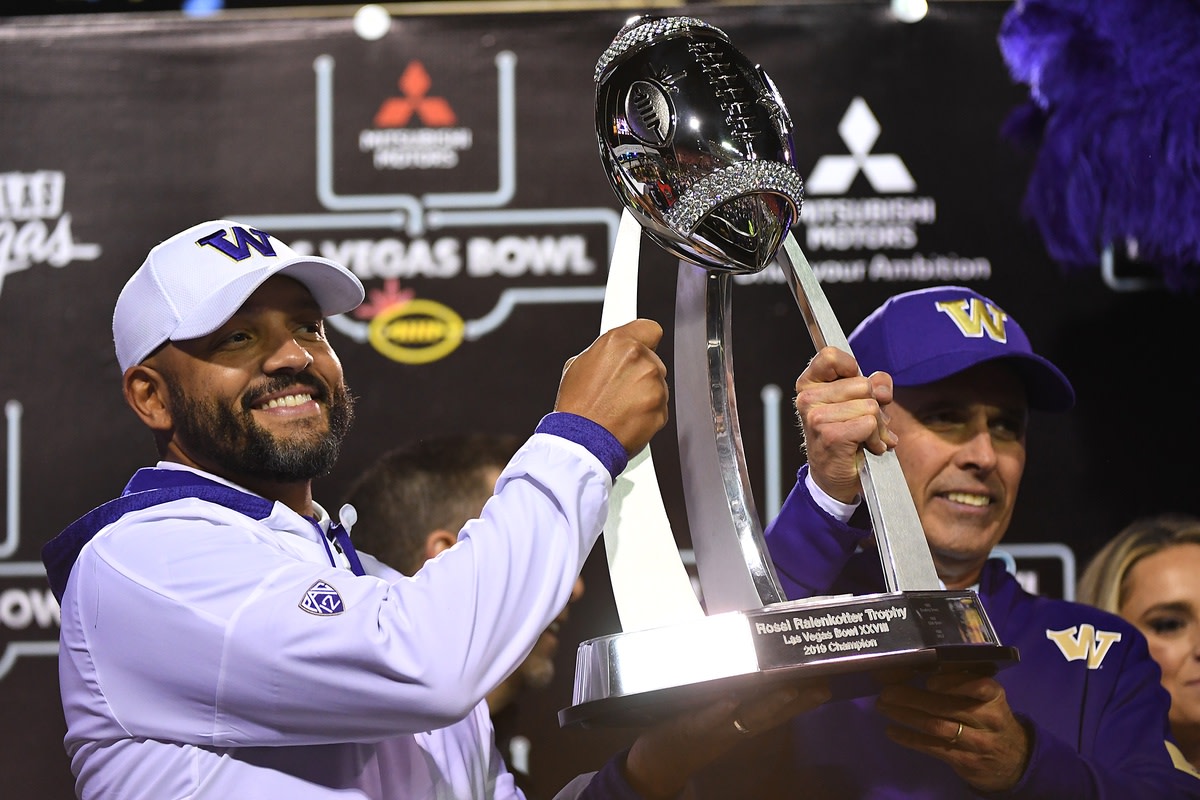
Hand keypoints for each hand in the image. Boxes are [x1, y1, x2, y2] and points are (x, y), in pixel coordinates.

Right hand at [554, 319, 668, 454]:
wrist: (581, 442)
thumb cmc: (576, 408)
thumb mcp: (578, 366)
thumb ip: (604, 354)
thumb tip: (614, 354)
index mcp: (618, 343)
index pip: (649, 328)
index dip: (644, 339)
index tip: (643, 344)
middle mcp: (640, 359)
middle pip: (653, 359)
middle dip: (639, 372)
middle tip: (617, 388)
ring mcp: (654, 385)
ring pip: (657, 384)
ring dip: (644, 393)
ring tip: (619, 407)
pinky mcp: (661, 409)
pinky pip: (660, 407)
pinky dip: (647, 413)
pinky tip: (627, 419)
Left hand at [622, 681, 830, 798]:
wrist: (659, 761)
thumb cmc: (689, 733)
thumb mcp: (718, 717)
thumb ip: (736, 700)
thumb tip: (753, 672)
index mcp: (742, 723)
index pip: (777, 711)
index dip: (802, 700)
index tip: (826, 685)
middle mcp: (735, 727)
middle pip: (771, 714)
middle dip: (797, 701)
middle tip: (822, 686)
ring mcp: (714, 728)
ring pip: (746, 716)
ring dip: (768, 704)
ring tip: (789, 690)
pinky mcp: (690, 727)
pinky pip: (707, 719)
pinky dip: (720, 710)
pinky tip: (732, 701)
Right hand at [794, 346, 896, 502]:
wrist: (833, 477)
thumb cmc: (845, 438)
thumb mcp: (859, 403)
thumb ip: (873, 384)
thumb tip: (881, 386)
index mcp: (809, 385)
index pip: (831, 355)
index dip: (851, 368)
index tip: (857, 387)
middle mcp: (807, 399)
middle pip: (862, 384)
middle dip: (874, 406)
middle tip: (866, 425)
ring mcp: (816, 417)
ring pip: (870, 406)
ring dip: (878, 426)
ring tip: (868, 438)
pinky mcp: (830, 435)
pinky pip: (870, 424)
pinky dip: (876, 439)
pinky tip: (868, 447)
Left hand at [875, 670, 1030, 792]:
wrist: (1015, 760)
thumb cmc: (991, 719)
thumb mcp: (988, 698)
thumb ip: (964, 681)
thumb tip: (926, 663)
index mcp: (993, 697)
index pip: (978, 686)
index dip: (953, 683)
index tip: (929, 680)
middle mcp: (987, 719)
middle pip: (946, 706)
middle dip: (912, 697)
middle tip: (886, 691)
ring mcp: (976, 742)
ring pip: (936, 726)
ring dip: (905, 716)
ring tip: (883, 707)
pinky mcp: (964, 760)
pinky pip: (933, 748)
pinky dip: (909, 738)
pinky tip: (892, 730)